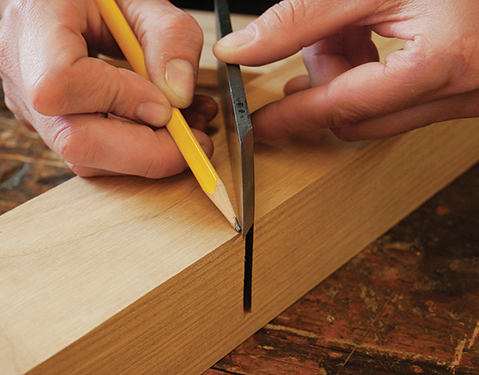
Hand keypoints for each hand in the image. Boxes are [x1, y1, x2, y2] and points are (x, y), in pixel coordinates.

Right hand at [0, 0, 215, 177]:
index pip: (63, 84)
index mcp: (35, 26)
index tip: (166, 105)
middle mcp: (21, 75)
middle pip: (73, 140)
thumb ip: (171, 38)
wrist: (63, 5)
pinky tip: (164, 131)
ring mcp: (30, 108)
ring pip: (86, 158)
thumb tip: (179, 97)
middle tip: (194, 141)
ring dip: (147, 155)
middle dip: (147, 152)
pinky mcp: (50, 127)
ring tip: (187, 128)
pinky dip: (136, 152)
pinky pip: (94, 155)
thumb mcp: (143, 0)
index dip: (120, 101)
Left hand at [214, 0, 478, 140]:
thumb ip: (303, 18)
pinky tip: (372, 41)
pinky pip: (400, 103)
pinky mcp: (463, 97)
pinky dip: (373, 77)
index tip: (260, 125)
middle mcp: (458, 92)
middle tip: (320, 40)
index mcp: (439, 61)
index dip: (292, 115)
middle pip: (354, 114)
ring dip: (348, 76)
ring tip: (351, 30)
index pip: (341, 105)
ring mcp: (464, 99)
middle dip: (324, 80)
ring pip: (374, 113)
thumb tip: (244, 48)